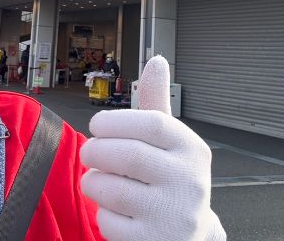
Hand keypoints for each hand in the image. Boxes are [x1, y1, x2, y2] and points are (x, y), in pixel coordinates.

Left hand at [80, 56, 225, 239]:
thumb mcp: (170, 144)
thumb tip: (156, 60)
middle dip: (96, 151)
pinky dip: (101, 214)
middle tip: (90, 153)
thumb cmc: (170, 181)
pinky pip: (108, 222)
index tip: (97, 126)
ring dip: (94, 183)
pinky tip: (114, 212)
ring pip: (113, 189)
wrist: (188, 237)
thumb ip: (157, 104)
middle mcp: (189, 182)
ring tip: (99, 181)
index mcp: (193, 150)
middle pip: (128, 155)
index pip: (152, 124)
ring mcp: (173, 216)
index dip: (116, 121)